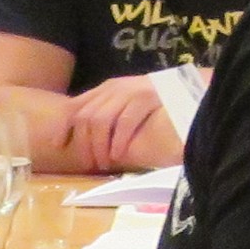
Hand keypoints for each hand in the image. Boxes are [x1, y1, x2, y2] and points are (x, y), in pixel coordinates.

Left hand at [59, 78, 179, 172]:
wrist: (190, 84)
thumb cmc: (158, 100)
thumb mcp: (127, 101)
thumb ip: (109, 111)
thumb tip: (85, 137)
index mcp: (106, 88)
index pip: (75, 106)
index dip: (63, 127)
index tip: (59, 146)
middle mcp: (115, 88)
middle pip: (86, 117)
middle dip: (84, 143)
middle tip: (89, 164)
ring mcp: (131, 92)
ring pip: (101, 120)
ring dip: (99, 146)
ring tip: (104, 163)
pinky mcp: (148, 98)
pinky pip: (125, 122)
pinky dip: (118, 141)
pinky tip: (118, 155)